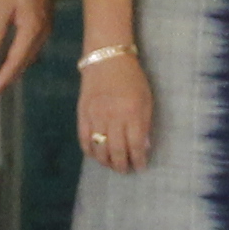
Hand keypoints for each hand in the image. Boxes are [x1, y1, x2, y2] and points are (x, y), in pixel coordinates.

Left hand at [0, 0, 55, 96]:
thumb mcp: (2, 1)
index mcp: (31, 29)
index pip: (15, 60)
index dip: (3, 77)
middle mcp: (41, 33)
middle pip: (25, 62)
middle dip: (10, 78)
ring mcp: (44, 29)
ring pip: (30, 56)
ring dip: (16, 69)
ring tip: (2, 78)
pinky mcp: (44, 23)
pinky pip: (32, 48)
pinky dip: (22, 58)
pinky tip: (14, 58)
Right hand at [78, 47, 154, 172]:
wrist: (106, 59)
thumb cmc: (131, 78)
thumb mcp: (146, 99)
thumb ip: (145, 123)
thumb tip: (144, 146)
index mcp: (132, 113)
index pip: (135, 145)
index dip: (138, 160)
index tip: (140, 167)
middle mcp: (113, 117)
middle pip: (117, 151)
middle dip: (122, 165)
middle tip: (125, 170)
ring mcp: (95, 116)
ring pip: (99, 148)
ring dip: (106, 161)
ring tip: (112, 165)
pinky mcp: (82, 114)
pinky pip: (84, 139)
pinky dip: (89, 151)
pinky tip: (96, 156)